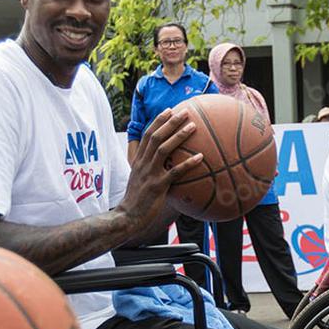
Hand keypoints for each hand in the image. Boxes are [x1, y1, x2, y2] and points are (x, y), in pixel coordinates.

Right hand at [116, 109, 201, 230]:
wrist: (127, 217)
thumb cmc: (136, 200)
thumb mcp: (139, 179)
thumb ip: (149, 169)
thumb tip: (166, 164)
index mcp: (139, 160)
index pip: (147, 135)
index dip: (158, 121)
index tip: (169, 111)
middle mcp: (143, 163)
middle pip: (156, 136)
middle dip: (171, 122)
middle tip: (186, 112)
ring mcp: (150, 174)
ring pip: (163, 149)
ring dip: (179, 136)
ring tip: (194, 126)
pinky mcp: (158, 186)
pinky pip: (175, 172)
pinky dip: (188, 163)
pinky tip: (201, 157)